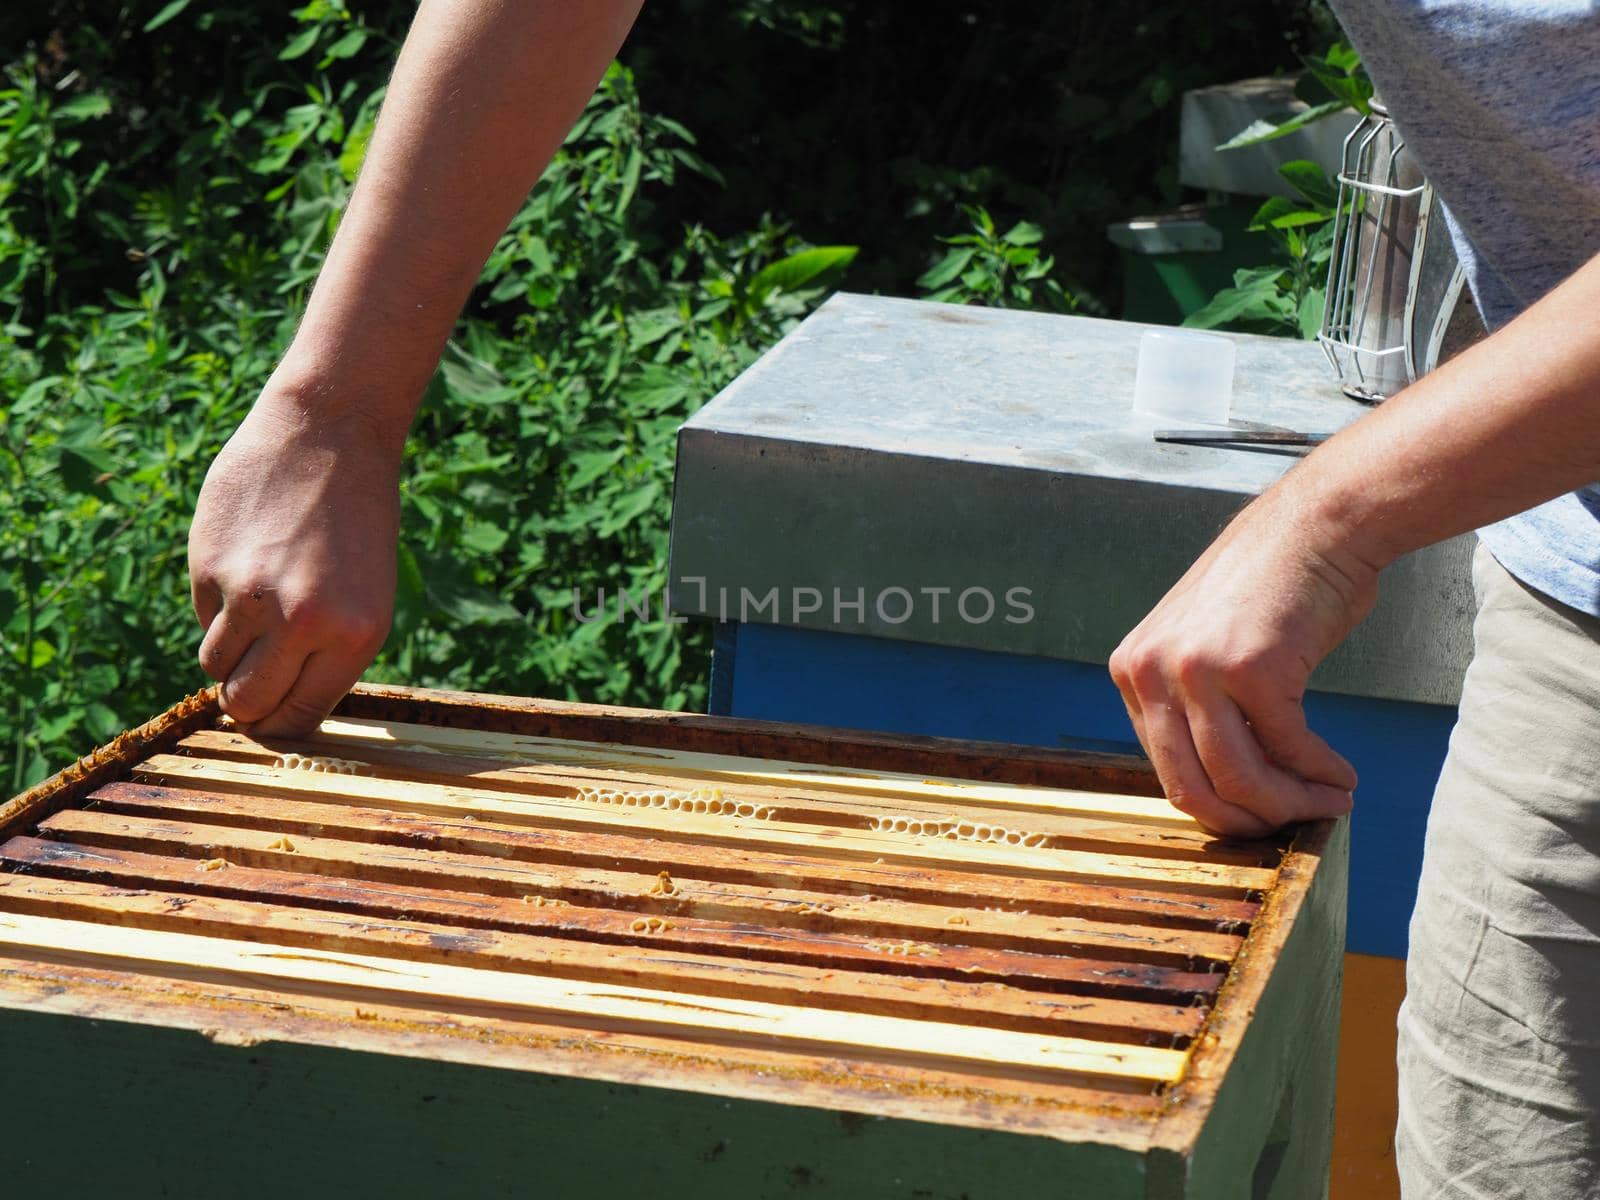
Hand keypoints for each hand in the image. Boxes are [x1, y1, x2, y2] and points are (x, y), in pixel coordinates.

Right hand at [188, 385, 401, 736]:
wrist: (329, 435)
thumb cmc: (356, 520)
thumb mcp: (366, 595)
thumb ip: (326, 652)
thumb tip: (277, 707)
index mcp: (355, 636)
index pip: (300, 717)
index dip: (279, 725)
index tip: (271, 718)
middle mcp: (302, 623)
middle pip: (248, 704)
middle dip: (244, 704)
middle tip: (247, 687)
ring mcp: (250, 596)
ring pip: (214, 667)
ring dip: (226, 656)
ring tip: (253, 616)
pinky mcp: (209, 567)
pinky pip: (203, 618)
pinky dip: (217, 609)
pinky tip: (243, 570)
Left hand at [1108, 487, 1376, 836]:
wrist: (1317, 525)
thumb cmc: (1274, 587)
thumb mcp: (1204, 645)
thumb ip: (1196, 706)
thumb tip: (1227, 787)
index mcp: (1130, 669)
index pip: (1164, 768)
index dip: (1218, 804)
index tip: (1260, 813)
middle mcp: (1148, 670)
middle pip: (1191, 787)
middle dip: (1250, 820)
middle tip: (1293, 824)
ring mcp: (1194, 669)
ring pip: (1238, 780)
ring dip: (1291, 803)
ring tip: (1328, 801)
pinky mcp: (1248, 669)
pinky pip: (1286, 749)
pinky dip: (1318, 772)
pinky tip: (1340, 774)